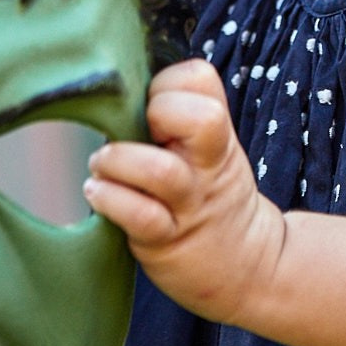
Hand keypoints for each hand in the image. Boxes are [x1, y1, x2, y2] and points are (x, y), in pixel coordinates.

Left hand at [86, 58, 285, 327]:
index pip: (201, 79)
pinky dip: (110, 199)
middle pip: (201, 118)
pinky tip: (97, 193)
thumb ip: (181, 119)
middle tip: (132, 130)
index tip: (151, 105)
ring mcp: (190, 204)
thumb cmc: (211, 197)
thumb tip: (120, 91)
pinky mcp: (169, 241)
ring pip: (160, 171)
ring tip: (101, 165)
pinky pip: (140, 216)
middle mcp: (208, 165)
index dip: (167, 83)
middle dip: (155, 113)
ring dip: (118, 160)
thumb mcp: (213, 151)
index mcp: (218, 134)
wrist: (248, 266)